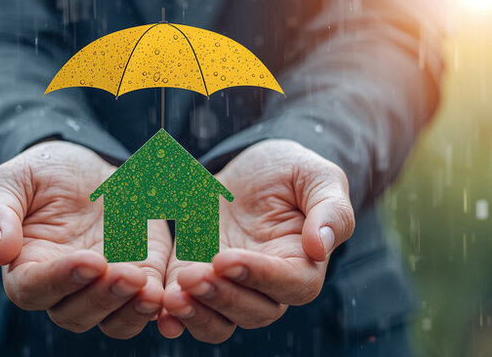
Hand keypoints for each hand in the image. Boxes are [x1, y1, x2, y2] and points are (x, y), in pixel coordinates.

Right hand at [0, 141, 172, 338]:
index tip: (89, 261)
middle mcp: (64, 289)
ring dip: (131, 311)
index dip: (61, 280)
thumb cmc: (41, 175)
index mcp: (26, 269)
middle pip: (75, 314)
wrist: (88, 167)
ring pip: (113, 321)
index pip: (34, 290)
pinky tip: (169, 295)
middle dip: (102, 298)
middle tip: (126, 274)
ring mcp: (103, 288)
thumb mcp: (11, 181)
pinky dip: (159, 307)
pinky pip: (148, 306)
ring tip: (149, 289)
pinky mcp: (140, 278)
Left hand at [158, 139, 355, 342]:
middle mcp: (269, 286)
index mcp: (304, 264)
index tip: (227, 259)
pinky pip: (190, 309)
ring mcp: (233, 287)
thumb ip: (331, 211)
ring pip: (220, 322)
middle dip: (222, 297)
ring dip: (198, 314)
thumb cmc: (294, 172)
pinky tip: (160, 304)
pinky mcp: (200, 279)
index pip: (290, 285)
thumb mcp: (319, 178)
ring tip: (174, 294)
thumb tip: (321, 247)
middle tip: (194, 275)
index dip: (259, 277)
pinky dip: (174, 314)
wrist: (253, 168)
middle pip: (254, 312)